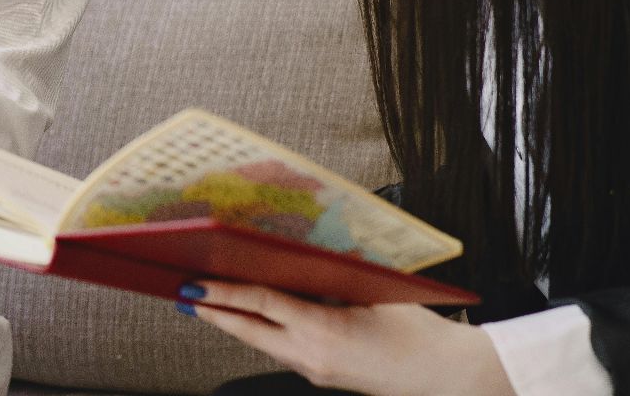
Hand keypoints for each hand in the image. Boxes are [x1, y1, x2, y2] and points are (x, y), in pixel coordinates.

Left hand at [176, 281, 512, 395]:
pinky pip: (280, 350)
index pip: (261, 305)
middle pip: (248, 331)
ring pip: (261, 343)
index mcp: (324, 330)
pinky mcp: (321, 377)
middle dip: (212, 312)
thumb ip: (332, 273)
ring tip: (205, 302)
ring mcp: (314, 370)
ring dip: (233, 323)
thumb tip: (294, 251)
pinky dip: (260, 332)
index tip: (193, 284)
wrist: (447, 377)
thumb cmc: (418, 330)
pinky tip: (250, 318)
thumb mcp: (373, 292)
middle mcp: (311, 355)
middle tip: (182, 293)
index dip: (223, 293)